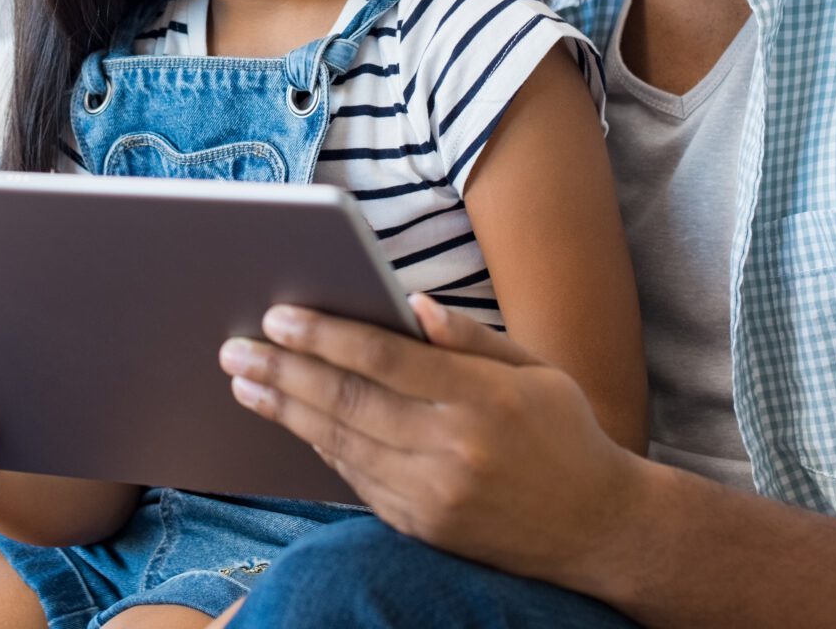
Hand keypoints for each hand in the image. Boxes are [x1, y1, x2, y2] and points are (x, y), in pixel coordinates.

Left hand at [218, 294, 646, 587]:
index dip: (325, 335)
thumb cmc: (565, 435)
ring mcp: (433, 496)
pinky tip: (290, 419)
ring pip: (340, 444)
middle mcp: (454, 450)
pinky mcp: (421, 526)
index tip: (277, 315)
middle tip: (234, 348)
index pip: (385, 359)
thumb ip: (470, 338)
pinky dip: (318, 446)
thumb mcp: (535, 371)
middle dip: (283, 371)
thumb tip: (411, 305)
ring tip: (243, 381)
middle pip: (348, 403)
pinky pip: (355, 479)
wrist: (601, 530)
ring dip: (284, 410)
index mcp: (483, 399)